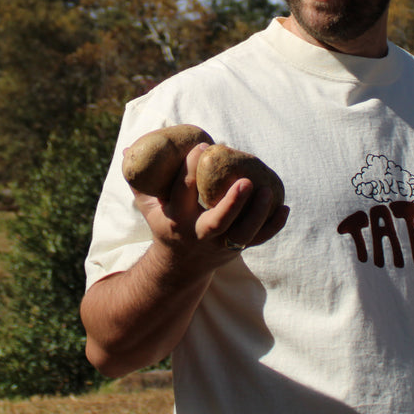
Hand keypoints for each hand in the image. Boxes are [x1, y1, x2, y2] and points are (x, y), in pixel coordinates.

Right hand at [130, 143, 288, 264]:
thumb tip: (128, 149)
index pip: (183, 192)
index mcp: (175, 218)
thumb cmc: (164, 223)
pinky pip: (259, 240)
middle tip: (245, 180)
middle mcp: (198, 234)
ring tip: (268, 190)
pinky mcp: (236, 250)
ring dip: (257, 214)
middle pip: (217, 221)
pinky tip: (285, 207)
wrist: (179, 267)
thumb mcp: (148, 205)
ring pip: (242, 233)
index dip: (191, 168)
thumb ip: (140, 178)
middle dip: (231, 203)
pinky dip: (274, 226)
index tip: (204, 146)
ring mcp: (220, 245)